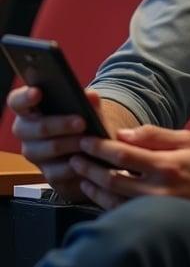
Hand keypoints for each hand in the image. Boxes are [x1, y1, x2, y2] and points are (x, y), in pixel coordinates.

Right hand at [8, 85, 108, 201]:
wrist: (94, 149)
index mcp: (30, 110)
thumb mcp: (90, 109)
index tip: (38, 92)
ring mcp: (35, 154)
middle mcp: (27, 132)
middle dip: (59, 124)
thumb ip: (89, 102)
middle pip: (34, 128)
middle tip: (81, 122)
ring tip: (88, 141)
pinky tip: (86, 160)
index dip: (25, 97)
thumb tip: (90, 96)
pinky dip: (73, 166)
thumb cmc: (85, 120)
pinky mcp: (48, 174)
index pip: (17, 101)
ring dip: (69, 145)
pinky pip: (56, 172)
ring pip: (46, 150)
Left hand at [71, 126, 189, 213]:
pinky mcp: (154, 223)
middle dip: (89, 167)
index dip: (100, 147)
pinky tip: (98, 194)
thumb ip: (155, 135)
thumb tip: (123, 134)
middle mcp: (159, 190)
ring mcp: (155, 210)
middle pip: (112, 179)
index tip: (86, 141)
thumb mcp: (188, 139)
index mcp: (167, 164)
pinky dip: (105, 204)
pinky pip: (122, 214)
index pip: (123, 155)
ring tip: (82, 175)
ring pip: (113, 200)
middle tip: (75, 157)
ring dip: (93, 187)